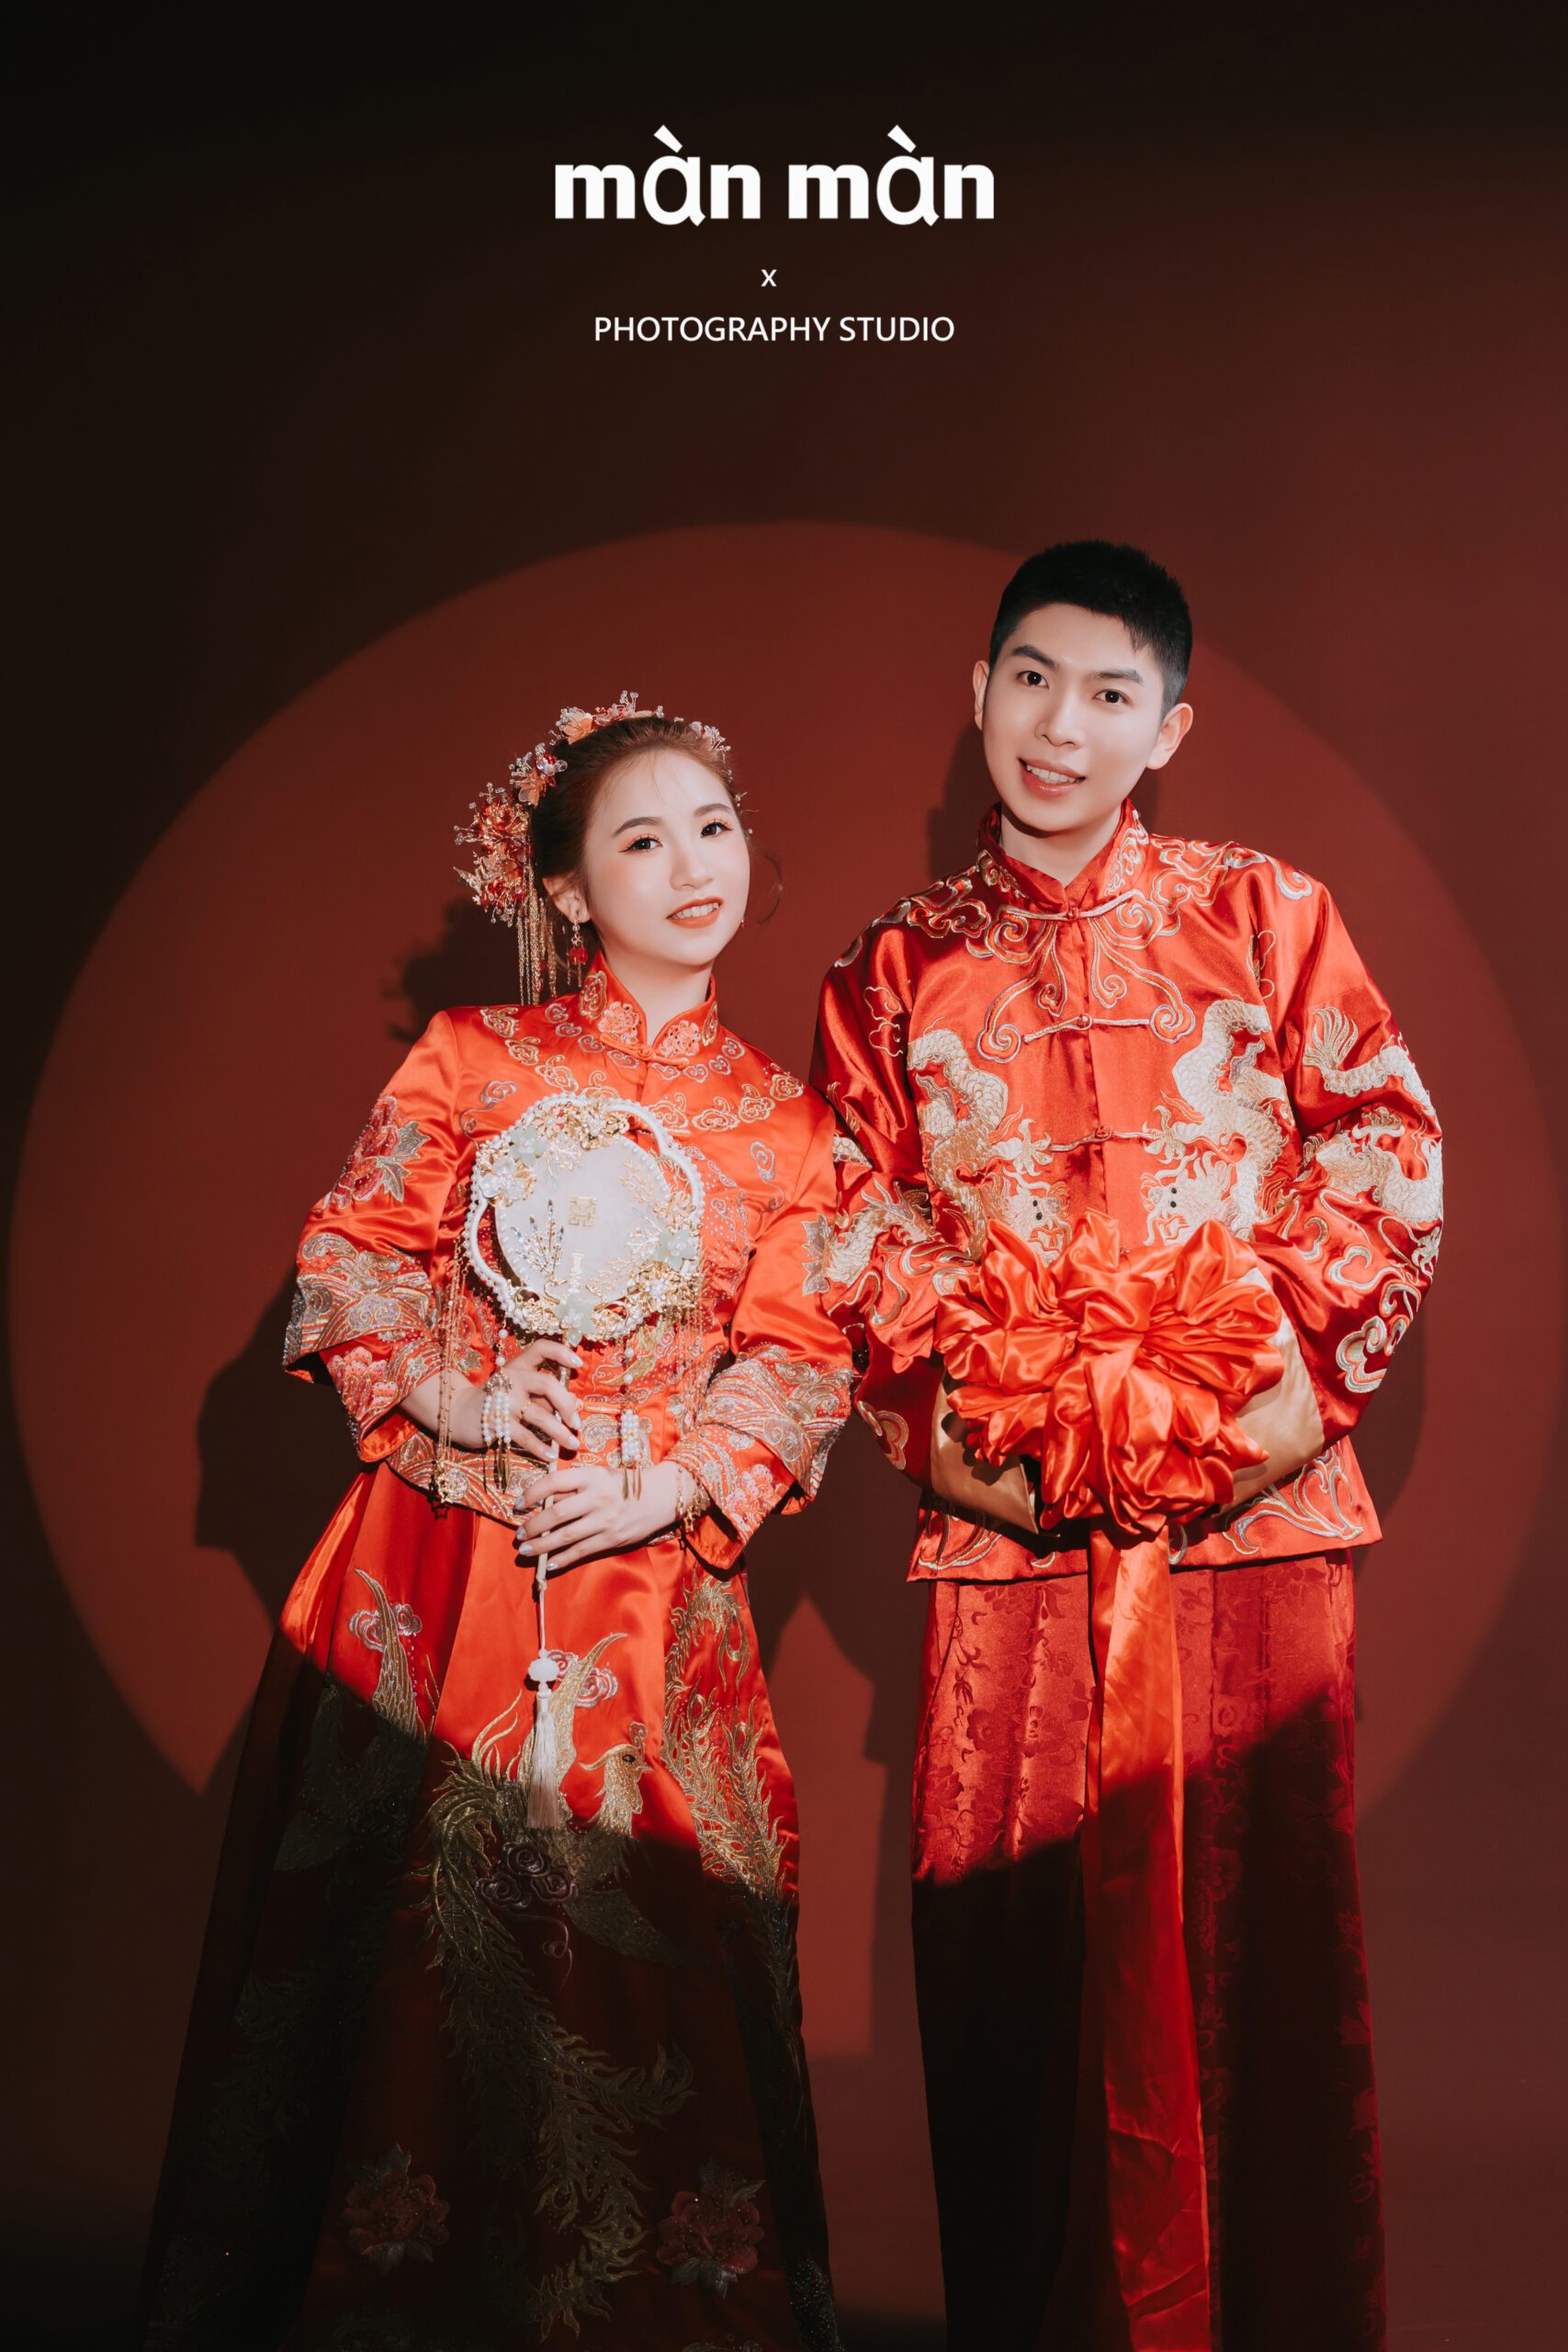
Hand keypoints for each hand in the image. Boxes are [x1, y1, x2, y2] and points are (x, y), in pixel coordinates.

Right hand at [402, 1340, 582, 1458]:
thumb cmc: (497, 1401)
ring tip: (572, 1443)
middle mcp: (511, 1379)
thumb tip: (577, 1404)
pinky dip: (540, 1448)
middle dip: (567, 1404)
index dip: (561, 1353)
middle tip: (577, 1423)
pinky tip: (550, 1455)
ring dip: (560, 1432)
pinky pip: (525, 1437)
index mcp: (518, 1366)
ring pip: (540, 1416)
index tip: (578, 1364)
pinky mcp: (496, 1423)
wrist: (458, 1413)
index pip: (540, 1348)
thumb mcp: (520, 1392)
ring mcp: (502, 1401)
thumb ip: (546, 1396)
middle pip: (547, 1384)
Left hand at [516, 1460, 681, 1571]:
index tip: (519, 1504)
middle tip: (518, 1535)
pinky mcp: (612, 1538)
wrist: (659, 1497)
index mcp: (591, 1476)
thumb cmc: (623, 1484)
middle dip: (533, 1526)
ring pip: (566, 1536)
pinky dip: (563, 1559)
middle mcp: (597, 1497)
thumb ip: (574, 1485)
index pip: (554, 1482)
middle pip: (556, 1513)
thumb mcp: (599, 1475)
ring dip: (541, 1545)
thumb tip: (543, 1500)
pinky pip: (582, 1551)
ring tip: (525, 1551)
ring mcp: (605, 1520)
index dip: (532, 1493)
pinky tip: (548, 1563)